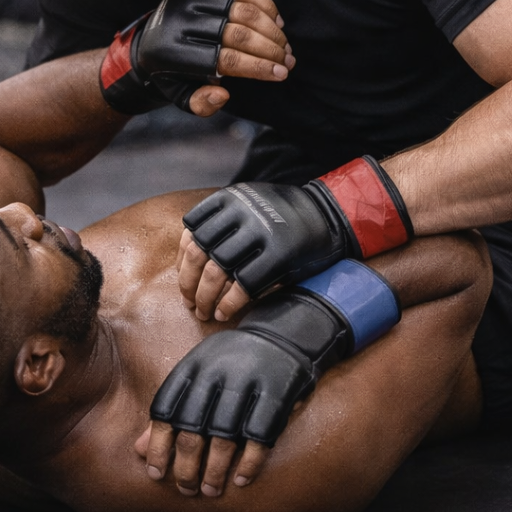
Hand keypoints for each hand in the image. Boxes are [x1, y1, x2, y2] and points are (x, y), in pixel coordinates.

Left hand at [101, 0, 294, 116]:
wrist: (147, 40)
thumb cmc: (171, 74)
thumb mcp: (180, 97)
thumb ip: (201, 104)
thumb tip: (223, 94)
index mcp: (173, 54)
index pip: (227, 60)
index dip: (259, 67)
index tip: (282, 74)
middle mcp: (181, 22)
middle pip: (238, 34)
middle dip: (271, 49)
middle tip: (289, 60)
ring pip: (243, 10)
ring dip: (271, 28)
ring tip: (285, 45)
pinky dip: (264, 4)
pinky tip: (276, 21)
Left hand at [145, 261, 398, 496]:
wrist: (286, 331)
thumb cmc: (236, 361)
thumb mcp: (201, 374)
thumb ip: (173, 410)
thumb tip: (140, 451)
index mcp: (194, 363)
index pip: (165, 408)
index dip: (159, 446)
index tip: (159, 475)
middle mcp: (218, 370)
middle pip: (192, 427)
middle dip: (186, 466)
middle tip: (187, 490)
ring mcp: (249, 379)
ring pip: (223, 435)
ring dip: (215, 470)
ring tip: (210, 490)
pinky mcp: (278, 390)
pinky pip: (260, 434)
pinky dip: (249, 462)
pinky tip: (242, 479)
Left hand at [180, 158, 411, 313]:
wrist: (328, 216)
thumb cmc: (284, 217)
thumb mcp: (250, 205)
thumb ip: (221, 223)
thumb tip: (187, 256)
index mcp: (232, 198)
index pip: (192, 230)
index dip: (183, 259)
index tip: (185, 278)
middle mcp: (244, 212)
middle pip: (200, 253)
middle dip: (189, 284)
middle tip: (190, 302)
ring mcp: (262, 233)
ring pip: (217, 272)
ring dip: (205, 298)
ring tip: (204, 312)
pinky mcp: (279, 256)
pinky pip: (243, 286)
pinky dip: (229, 304)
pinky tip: (225, 314)